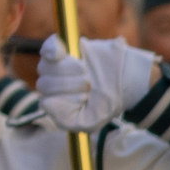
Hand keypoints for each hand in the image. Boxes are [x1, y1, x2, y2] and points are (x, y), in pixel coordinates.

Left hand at [37, 34, 162, 132]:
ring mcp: (56, 67)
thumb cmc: (106, 102)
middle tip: (88, 84)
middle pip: (44, 84)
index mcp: (56, 104)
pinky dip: (52, 51)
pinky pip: (47, 48)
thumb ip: (65, 119)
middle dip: (68, 85)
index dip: (65, 99)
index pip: (46, 101)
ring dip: (66, 70)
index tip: (84, 98)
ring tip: (84, 72)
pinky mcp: (63, 49)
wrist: (125, 80)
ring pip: (46, 68)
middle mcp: (52, 86)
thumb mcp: (88, 121)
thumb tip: (46, 101)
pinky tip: (62, 54)